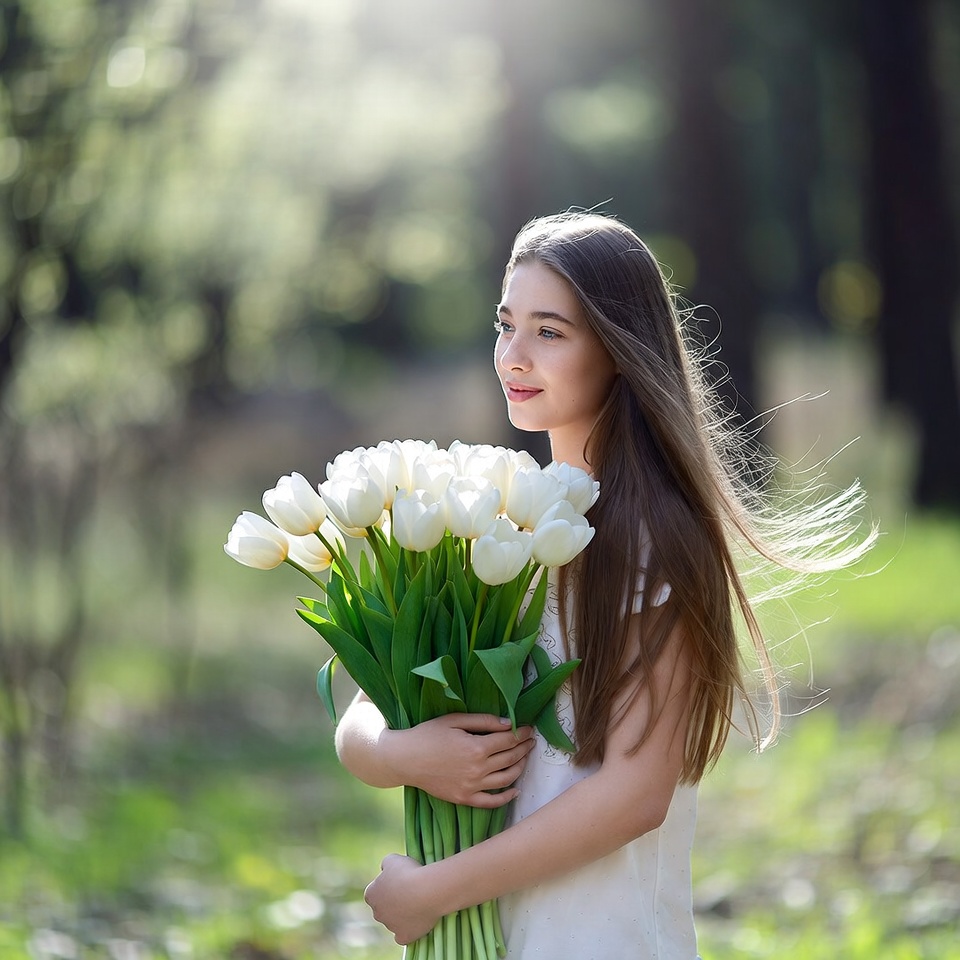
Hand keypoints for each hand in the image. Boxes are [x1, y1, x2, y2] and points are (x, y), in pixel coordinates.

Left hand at [364, 854, 438, 943]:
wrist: (426, 891)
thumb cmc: (408, 872)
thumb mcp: (393, 859)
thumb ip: (385, 865)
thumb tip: (385, 869)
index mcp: (371, 895)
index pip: (375, 891)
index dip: (387, 885)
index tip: (399, 880)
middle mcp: (377, 913)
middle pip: (383, 907)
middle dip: (393, 902)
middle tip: (410, 891)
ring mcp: (390, 927)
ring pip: (394, 921)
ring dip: (403, 914)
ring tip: (419, 901)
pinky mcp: (403, 937)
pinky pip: (403, 936)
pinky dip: (409, 930)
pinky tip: (417, 921)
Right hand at [396, 714, 534, 806]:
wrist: (404, 759)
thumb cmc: (427, 734)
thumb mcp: (454, 720)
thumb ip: (483, 721)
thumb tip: (508, 724)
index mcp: (476, 747)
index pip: (508, 740)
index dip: (522, 734)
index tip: (530, 729)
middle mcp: (477, 769)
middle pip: (510, 758)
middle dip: (524, 748)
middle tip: (531, 741)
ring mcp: (472, 787)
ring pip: (506, 779)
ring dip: (519, 767)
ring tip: (524, 758)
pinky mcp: (464, 798)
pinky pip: (491, 802)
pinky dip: (506, 797)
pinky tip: (515, 790)